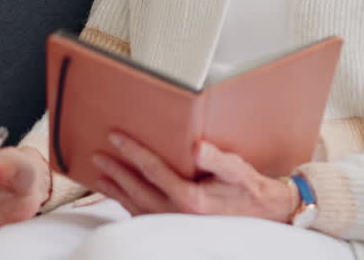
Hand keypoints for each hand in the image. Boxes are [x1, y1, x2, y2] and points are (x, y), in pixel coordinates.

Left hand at [90, 133, 296, 223]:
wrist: (265, 215)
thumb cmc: (249, 190)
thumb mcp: (238, 170)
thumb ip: (216, 158)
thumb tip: (196, 146)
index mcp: (190, 199)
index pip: (152, 170)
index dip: (132, 152)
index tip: (116, 137)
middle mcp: (177, 214)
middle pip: (137, 189)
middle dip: (116, 171)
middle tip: (98, 155)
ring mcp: (174, 223)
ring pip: (136, 205)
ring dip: (116, 189)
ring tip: (100, 175)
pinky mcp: (175, 227)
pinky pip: (143, 216)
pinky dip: (127, 205)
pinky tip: (120, 196)